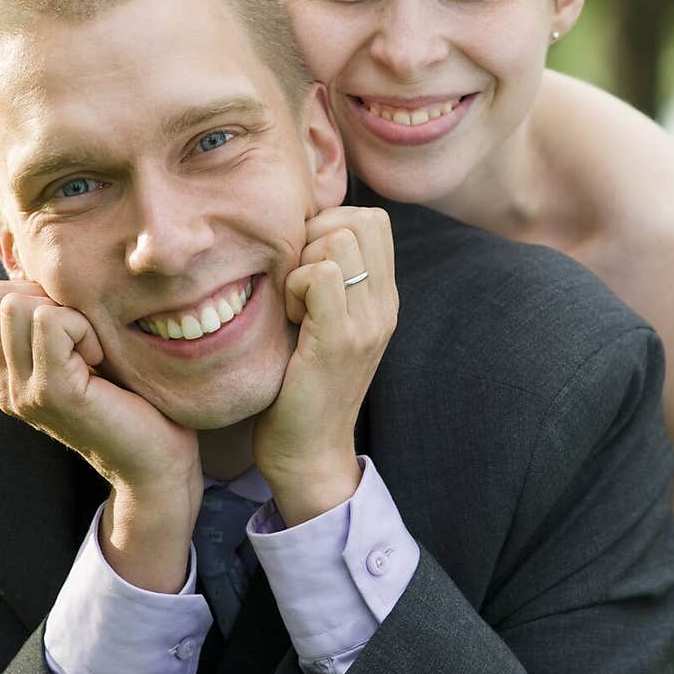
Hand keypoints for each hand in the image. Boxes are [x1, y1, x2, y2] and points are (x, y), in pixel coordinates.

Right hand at [0, 279, 202, 590]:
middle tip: (88, 341)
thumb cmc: (136, 402)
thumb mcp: (87, 352)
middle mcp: (6, 384)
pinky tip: (101, 361)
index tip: (80, 329)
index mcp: (9, 373)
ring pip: (19, 303)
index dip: (41, 293)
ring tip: (94, 353)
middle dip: (51, 300)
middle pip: (0, 294)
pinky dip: (84, 329)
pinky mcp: (51, 393)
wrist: (157, 465)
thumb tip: (49, 269)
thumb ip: (59, 320)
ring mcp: (22, 391)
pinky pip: (52, 322)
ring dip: (69, 314)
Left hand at [253, 206, 398, 524]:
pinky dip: (293, 287)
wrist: (310, 454)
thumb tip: (295, 231)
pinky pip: (318, 274)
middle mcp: (383, 306)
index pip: (372, 219)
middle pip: (357, 220)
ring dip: (301, 263)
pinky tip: (289, 319)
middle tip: (296, 284)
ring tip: (294, 305)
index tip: (304, 265)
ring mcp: (366, 322)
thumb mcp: (322, 325)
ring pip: (337, 240)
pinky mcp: (339, 340)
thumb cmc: (300, 387)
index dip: (329, 224)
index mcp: (383, 299)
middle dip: (314, 237)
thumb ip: (325, 281)